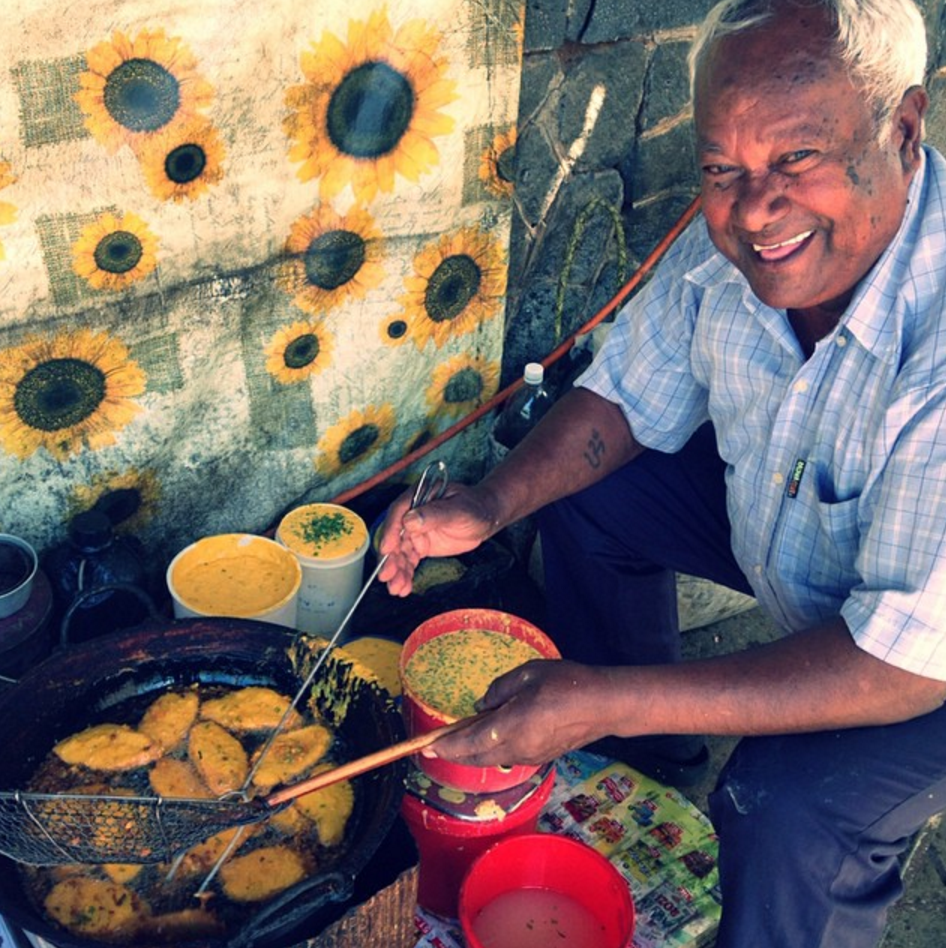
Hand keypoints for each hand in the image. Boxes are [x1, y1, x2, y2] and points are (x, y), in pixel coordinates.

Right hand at [376, 483, 498, 595]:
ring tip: (396, 589)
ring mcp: (415, 532)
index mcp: (417, 498)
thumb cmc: (473, 508)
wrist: (485, 519)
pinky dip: (406, 574)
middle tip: (386, 576)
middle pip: (395, 537)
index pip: (398, 514)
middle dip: (390, 558)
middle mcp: (411, 515)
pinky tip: (404, 588)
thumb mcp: (457, 510)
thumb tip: (409, 521)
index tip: (386, 549)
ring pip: (400, 553)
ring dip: (396, 571)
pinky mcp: (420, 546)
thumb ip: (434, 514)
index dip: (390, 532)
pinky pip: (409, 561)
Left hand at [424, 660, 610, 766]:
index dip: (446, 746)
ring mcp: (531, 756)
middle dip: (456, 753)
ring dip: (475, 751)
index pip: (469, 743)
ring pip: (493, 759)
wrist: (604, 704)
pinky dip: (494, 749)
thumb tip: (482, 706)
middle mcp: (518, 748)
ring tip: (463, 737)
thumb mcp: (527, 674)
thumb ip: (499, 690)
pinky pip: (510, 756)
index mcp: (510, 727)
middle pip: (478, 758)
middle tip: (436, 746)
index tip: (427, 748)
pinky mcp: (543, 756)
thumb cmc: (566, 683)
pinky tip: (494, 735)